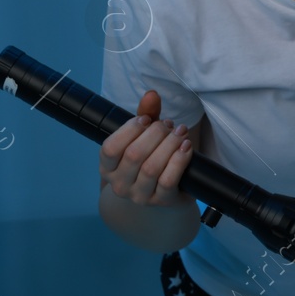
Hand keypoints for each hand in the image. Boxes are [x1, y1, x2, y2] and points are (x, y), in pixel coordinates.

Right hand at [99, 89, 193, 206]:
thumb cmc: (151, 160)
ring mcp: (139, 196)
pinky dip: (179, 161)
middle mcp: (119, 184)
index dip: (129, 130)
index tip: (147, 119)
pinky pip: (168, 181)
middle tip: (169, 125)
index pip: (110, 148)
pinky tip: (186, 147)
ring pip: (151, 168)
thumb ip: (145, 116)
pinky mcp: (161, 202)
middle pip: (134, 155)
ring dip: (169, 145)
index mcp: (108, 167)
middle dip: (155, 134)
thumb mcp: (144, 138)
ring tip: (180, 132)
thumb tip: (151, 94)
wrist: (166, 194)